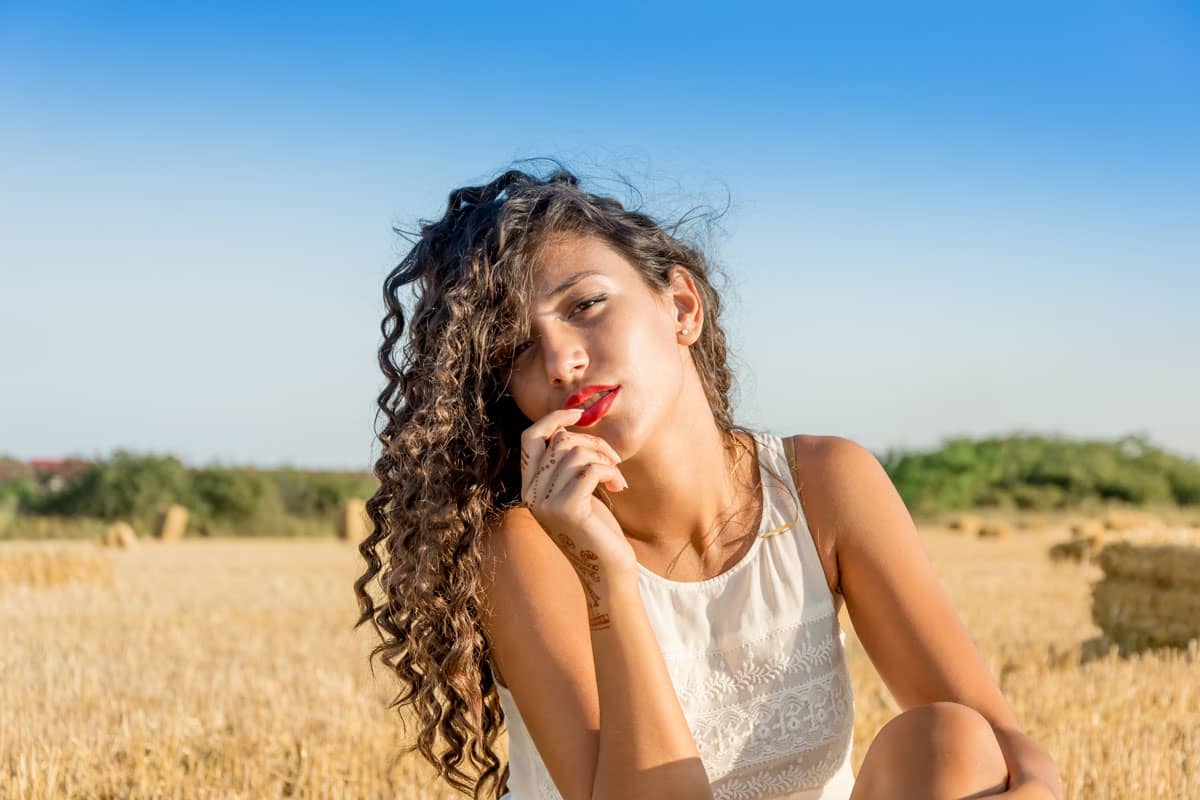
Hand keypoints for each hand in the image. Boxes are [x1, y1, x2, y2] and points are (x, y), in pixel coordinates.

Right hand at [520, 407, 636, 583]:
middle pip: (560, 441)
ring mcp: (546, 503)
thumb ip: (567, 464)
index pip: (530, 438)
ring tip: (616, 478)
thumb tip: (571, 425)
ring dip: (605, 459)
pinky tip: (618, 486)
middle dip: (593, 442)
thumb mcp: (576, 491)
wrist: (606, 571)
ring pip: (576, 453)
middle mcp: (532, 494)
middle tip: (613, 460)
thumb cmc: (597, 529)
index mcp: (530, 487)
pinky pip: (589, 469)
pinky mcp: (567, 510)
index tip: (580, 413)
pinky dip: (610, 471)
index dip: (554, 419)